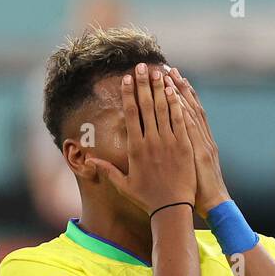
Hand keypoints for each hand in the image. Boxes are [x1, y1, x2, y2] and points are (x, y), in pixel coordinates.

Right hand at [93, 63, 195, 214]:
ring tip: (158, 71)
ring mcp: (169, 143)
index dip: (129, 94)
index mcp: (135, 148)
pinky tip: (174, 90)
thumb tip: (89, 160)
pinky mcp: (185, 147)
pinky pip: (180, 120)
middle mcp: (151, 142)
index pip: (131, 114)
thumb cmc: (148, 199)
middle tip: (141, 66)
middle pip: (146, 106)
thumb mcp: (124, 185)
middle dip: (143, 84)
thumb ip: (107, 170)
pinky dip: (177, 104)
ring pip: (163, 110)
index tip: (127, 78)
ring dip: (160, 88)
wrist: (172, 210)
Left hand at [165, 67, 229, 216]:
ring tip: (168, 76)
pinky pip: (189, 128)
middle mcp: (202, 138)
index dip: (182, 94)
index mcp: (201, 142)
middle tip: (167, 68)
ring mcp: (200, 143)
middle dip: (178, 87)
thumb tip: (173, 144)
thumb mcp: (194, 169)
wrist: (214, 203)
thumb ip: (186, 154)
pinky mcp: (198, 152)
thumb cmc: (200, 191)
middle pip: (189, 106)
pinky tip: (175, 98)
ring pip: (189, 112)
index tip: (172, 78)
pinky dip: (183, 111)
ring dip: (178, 93)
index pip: (190, 112)